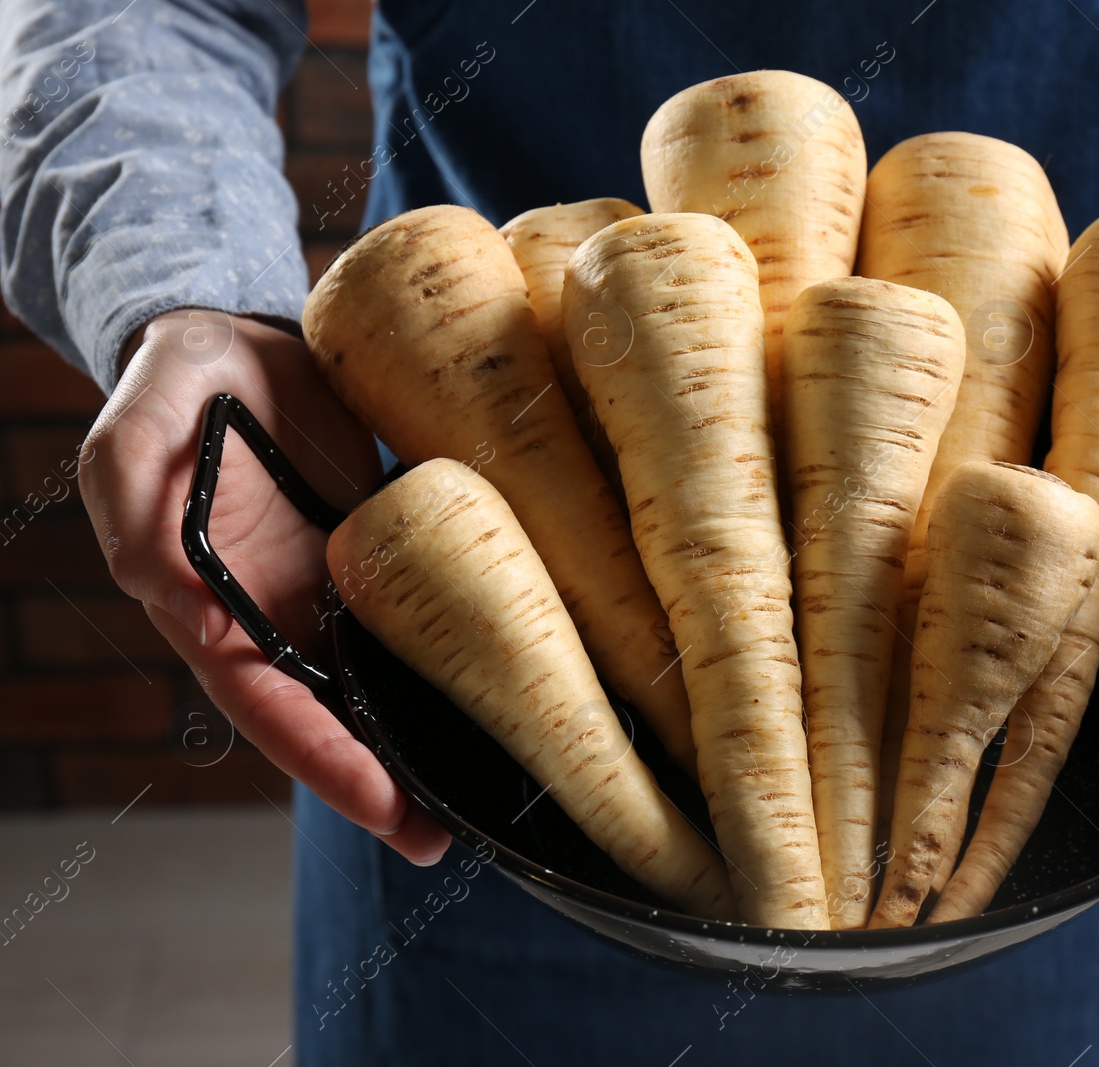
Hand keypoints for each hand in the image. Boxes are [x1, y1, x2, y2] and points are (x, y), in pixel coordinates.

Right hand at [79, 310, 451, 864]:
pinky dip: (446, 666)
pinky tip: (498, 696)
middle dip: (378, 784)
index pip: (262, 701)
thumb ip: (135, 511)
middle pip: (325, 718)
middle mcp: (272, 614)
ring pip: (374, 684)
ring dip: (419, 743)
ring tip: (483, 797)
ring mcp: (329, 591)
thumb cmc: (180, 385)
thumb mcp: (134, 432)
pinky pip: (414, 621)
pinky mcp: (380, 557)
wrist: (245, 340)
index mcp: (206, 603)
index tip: (379, 805)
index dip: (318, 758)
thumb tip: (181, 604)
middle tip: (441, 839)